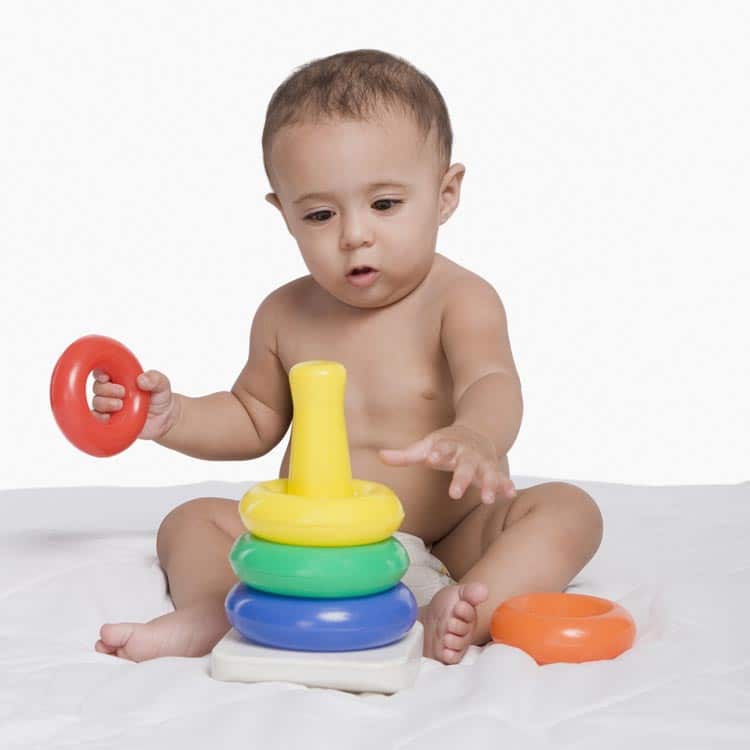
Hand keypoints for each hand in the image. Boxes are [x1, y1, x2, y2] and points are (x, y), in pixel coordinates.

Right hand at [91, 368, 179, 440]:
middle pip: (98, 387)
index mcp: (121, 378)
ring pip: (97, 403)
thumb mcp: (162, 385)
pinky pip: (98, 420)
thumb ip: (155, 379)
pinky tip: (109, 417)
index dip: (100, 373)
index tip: (106, 377)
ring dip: (105, 403)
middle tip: (122, 392)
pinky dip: (99, 418)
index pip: (103, 371)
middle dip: (107, 389)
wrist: (165, 420)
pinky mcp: (111, 422)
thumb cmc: (160, 398)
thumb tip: (141, 379)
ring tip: (120, 405)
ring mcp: (110, 407)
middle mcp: (112, 392)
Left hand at [379, 424, 516, 503]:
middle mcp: (467, 454)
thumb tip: (380, 456)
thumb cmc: (445, 445)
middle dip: (461, 478)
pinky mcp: (493, 470)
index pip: (442, 448)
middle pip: (464, 465)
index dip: (438, 452)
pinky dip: (506, 485)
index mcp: (448, 446)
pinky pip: (501, 478)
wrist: (477, 432)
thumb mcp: (426, 447)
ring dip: (488, 485)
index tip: (432, 456)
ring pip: (487, 473)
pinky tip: (509, 494)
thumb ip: (405, 455)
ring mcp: (482, 462)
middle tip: (454, 493)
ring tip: (487, 498)